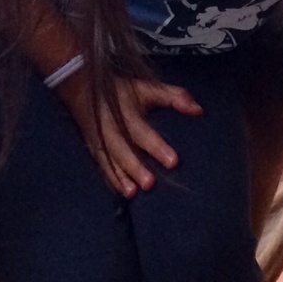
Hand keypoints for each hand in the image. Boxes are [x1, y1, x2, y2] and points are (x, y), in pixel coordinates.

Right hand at [56, 69, 202, 196]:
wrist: (82, 88)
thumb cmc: (123, 91)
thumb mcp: (150, 88)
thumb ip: (175, 97)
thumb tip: (199, 111)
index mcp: (127, 112)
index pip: (143, 132)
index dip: (157, 147)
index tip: (174, 161)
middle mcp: (111, 127)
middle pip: (123, 150)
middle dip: (136, 167)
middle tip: (151, 184)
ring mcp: (100, 139)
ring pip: (110, 161)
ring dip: (121, 177)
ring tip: (133, 193)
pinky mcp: (95, 148)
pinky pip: (102, 166)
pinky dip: (111, 179)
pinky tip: (123, 192)